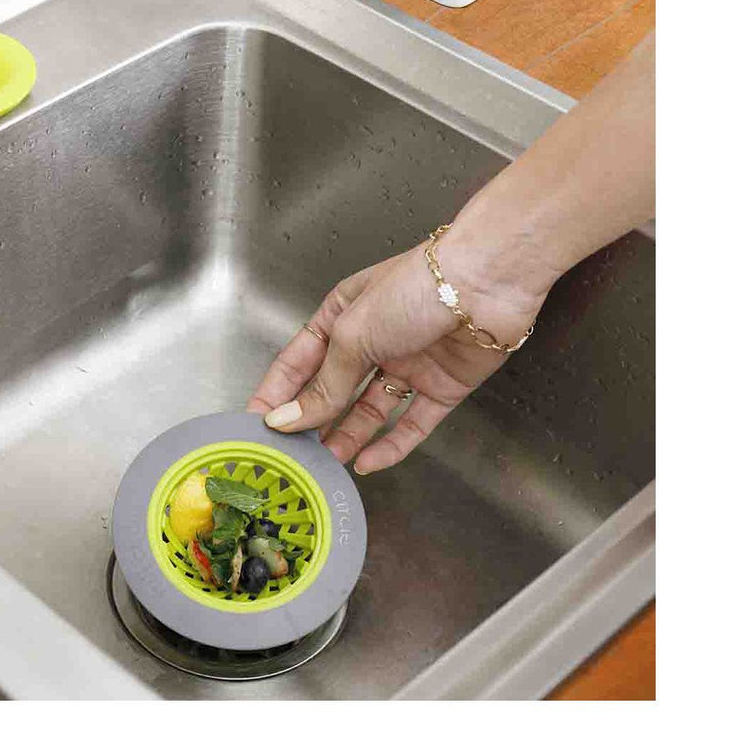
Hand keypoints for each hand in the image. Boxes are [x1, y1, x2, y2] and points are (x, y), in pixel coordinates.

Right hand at [246, 239, 546, 473]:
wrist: (486, 281)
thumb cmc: (416, 287)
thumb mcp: (353, 335)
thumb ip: (324, 385)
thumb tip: (289, 419)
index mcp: (343, 314)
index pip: (299, 361)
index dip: (278, 392)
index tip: (258, 423)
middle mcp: (373, 339)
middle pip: (334, 388)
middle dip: (312, 420)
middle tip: (291, 452)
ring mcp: (408, 364)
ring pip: (370, 410)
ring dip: (348, 436)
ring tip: (325, 463)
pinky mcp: (442, 385)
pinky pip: (412, 423)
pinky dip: (391, 445)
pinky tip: (367, 463)